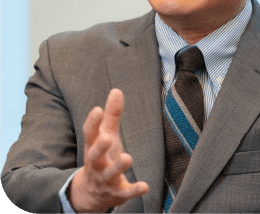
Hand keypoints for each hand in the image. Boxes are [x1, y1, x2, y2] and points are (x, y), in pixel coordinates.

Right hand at [68, 89, 148, 212]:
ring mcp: (106, 180)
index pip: (89, 135)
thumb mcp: (105, 135)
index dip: (92, 123)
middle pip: (94, 156)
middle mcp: (97, 164)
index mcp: (92, 147)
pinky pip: (125, 193)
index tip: (97, 109)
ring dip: (118, 167)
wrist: (91, 194)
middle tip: (107, 138)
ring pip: (110, 174)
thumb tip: (116, 90)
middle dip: (100, 148)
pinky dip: (134, 190)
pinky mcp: (117, 193)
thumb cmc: (101, 156)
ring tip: (127, 157)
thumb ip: (111, 114)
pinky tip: (145, 186)